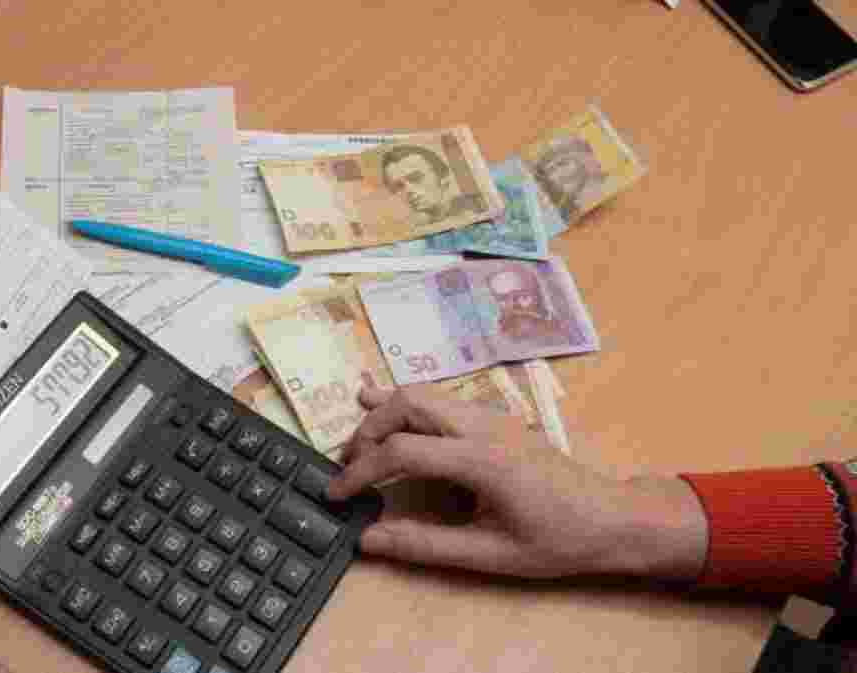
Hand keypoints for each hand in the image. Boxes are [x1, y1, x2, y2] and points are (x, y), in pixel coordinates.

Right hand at [328, 385, 706, 579]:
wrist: (612, 518)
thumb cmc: (557, 541)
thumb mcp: (490, 555)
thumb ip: (425, 546)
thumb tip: (368, 540)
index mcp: (481, 460)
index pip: (401, 451)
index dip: (360, 472)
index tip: (336, 495)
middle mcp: (482, 425)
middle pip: (406, 402)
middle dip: (367, 431)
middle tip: (349, 467)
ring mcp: (490, 415)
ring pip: (422, 393)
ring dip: (385, 415)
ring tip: (359, 444)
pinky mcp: (494, 417)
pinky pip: (440, 399)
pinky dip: (406, 407)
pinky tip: (387, 412)